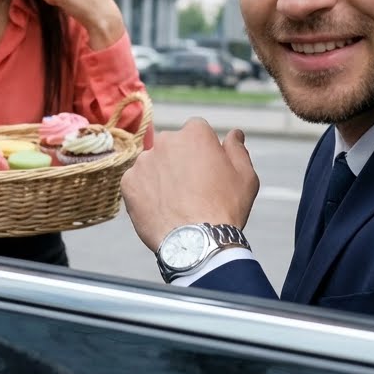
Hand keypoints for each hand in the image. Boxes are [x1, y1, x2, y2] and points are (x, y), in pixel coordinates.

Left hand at [120, 121, 259, 251]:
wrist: (196, 242)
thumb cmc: (225, 208)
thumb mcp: (245, 177)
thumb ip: (237, 150)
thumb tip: (235, 133)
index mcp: (194, 133)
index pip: (197, 131)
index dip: (204, 151)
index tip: (208, 170)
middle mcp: (165, 140)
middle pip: (173, 145)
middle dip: (180, 160)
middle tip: (192, 188)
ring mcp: (144, 161)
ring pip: (154, 164)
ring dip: (162, 176)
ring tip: (176, 202)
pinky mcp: (128, 182)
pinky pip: (138, 183)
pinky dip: (146, 193)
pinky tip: (161, 209)